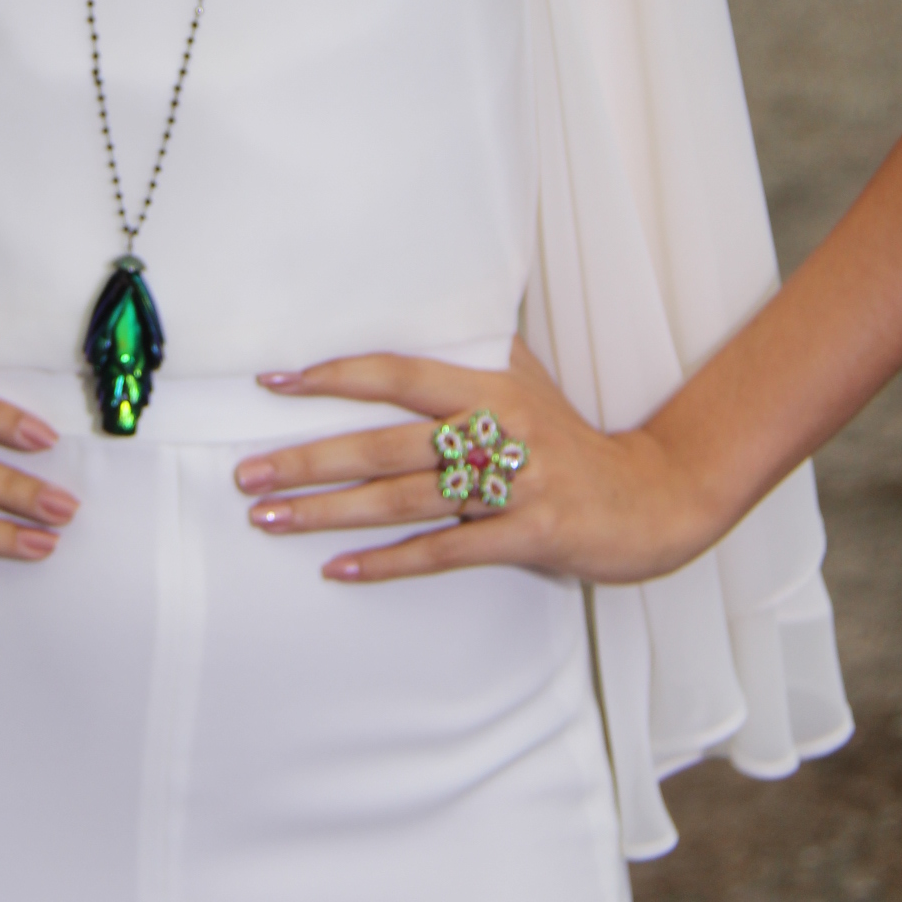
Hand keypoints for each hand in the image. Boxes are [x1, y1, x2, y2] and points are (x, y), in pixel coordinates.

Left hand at [232, 342, 716, 585]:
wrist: (655, 497)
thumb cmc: (575, 441)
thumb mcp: (528, 385)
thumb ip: (470, 361)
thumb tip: (409, 331)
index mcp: (489, 384)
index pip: (396, 373)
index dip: (333, 376)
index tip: (272, 384)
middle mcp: (497, 428)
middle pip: (384, 442)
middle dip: (308, 457)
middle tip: (246, 473)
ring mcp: (513, 484)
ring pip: (403, 498)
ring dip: (329, 511)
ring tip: (270, 518)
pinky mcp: (527, 535)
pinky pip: (443, 550)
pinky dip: (387, 562)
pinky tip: (337, 569)